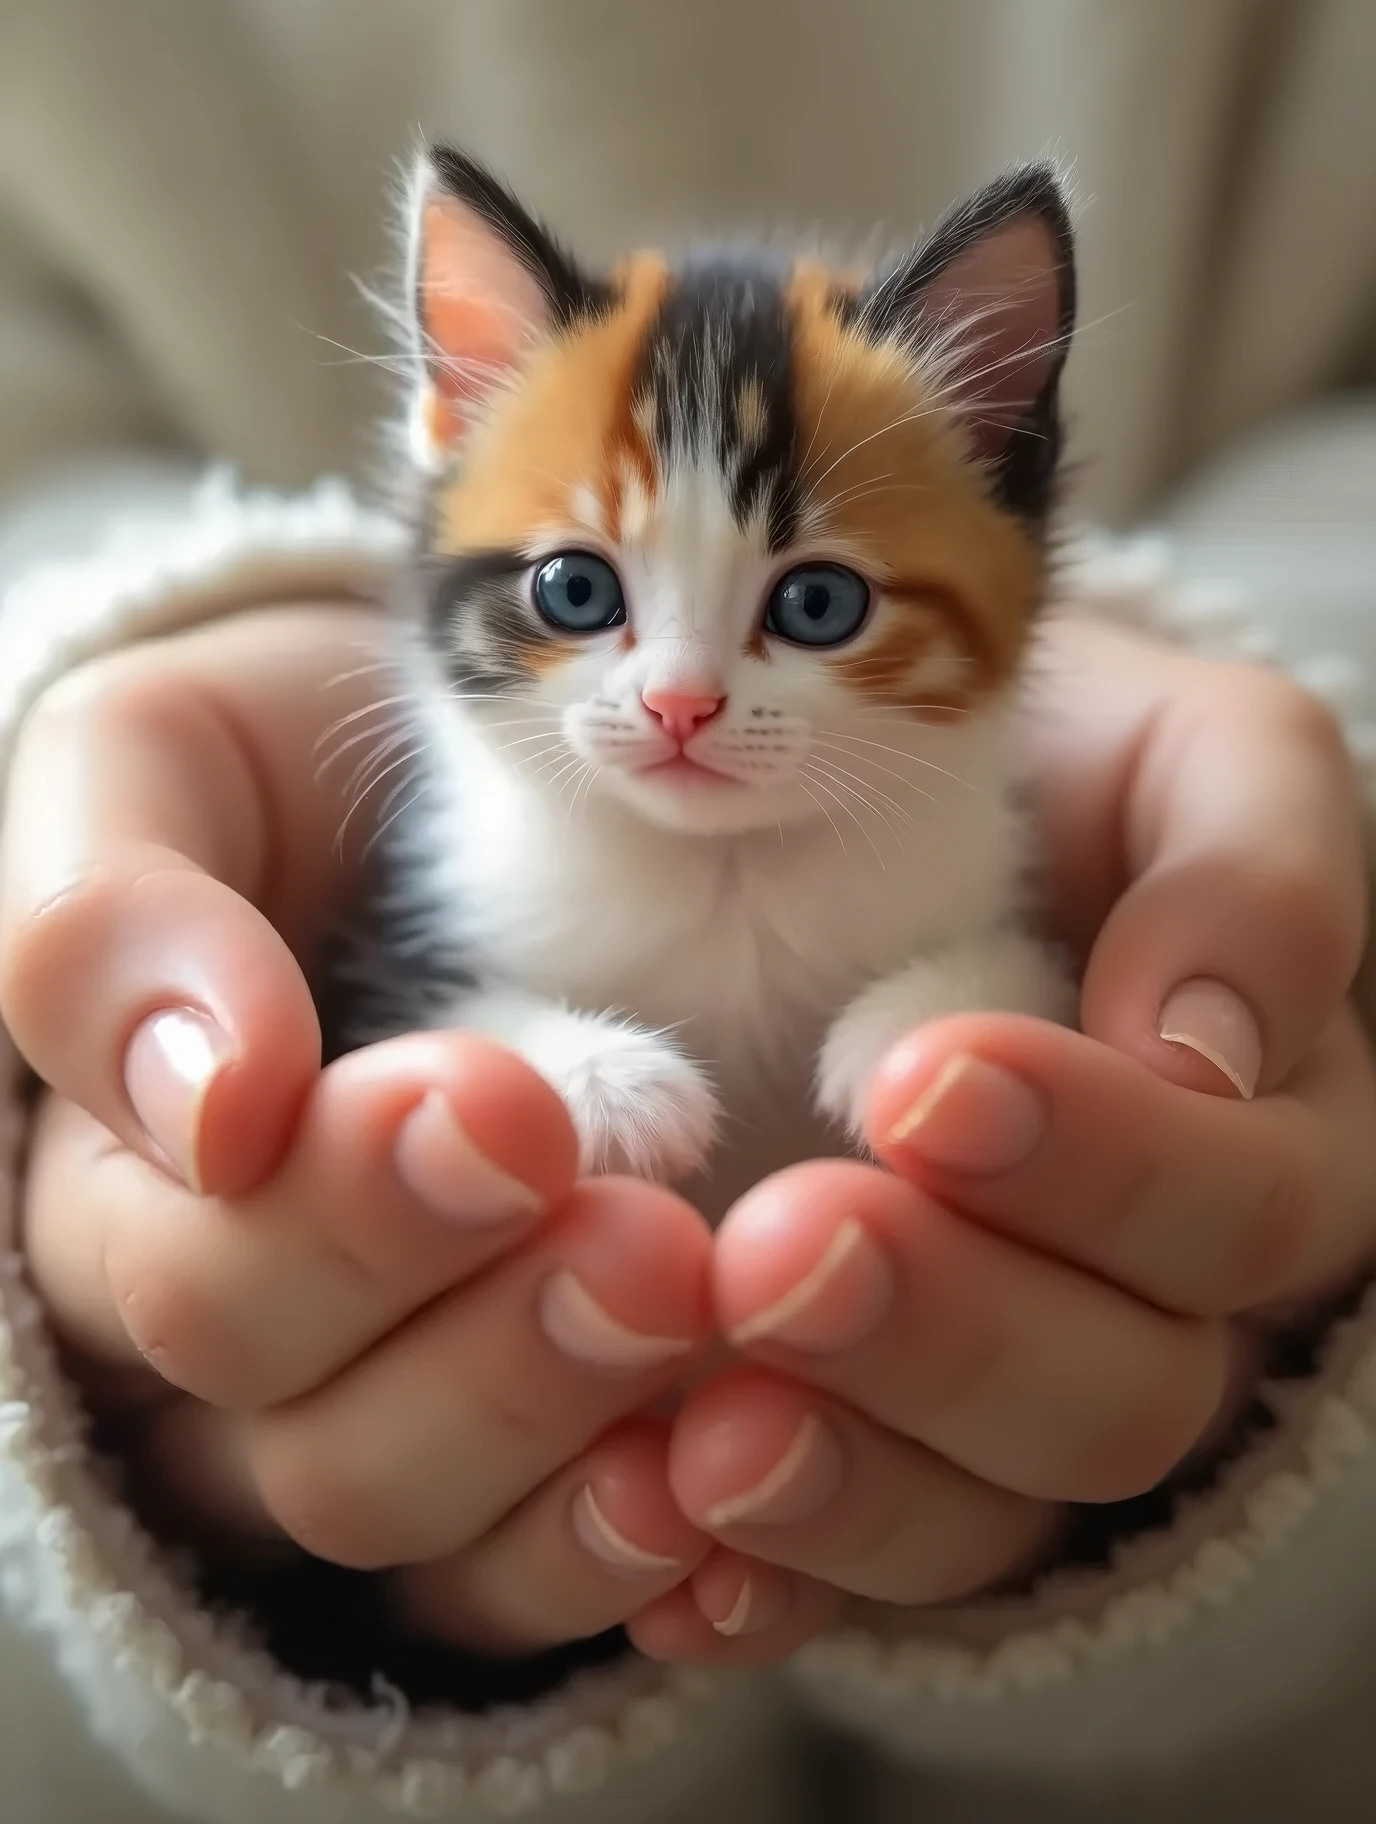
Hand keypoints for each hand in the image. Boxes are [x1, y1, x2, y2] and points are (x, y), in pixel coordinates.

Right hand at [1, 609, 725, 1651]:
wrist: (413, 789)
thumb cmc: (268, 765)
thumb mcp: (155, 757)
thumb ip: (120, 915)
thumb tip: (210, 1099)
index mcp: (119, 1194)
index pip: (192, 1281)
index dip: (342, 1221)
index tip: (506, 1105)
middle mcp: (236, 1344)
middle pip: (315, 1453)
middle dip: (487, 1354)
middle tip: (648, 1238)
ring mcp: (377, 1409)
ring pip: (429, 1541)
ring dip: (576, 1449)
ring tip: (706, 1322)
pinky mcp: (521, 1455)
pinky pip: (546, 1579)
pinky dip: (645, 1549)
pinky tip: (736, 1477)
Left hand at [633, 618, 1374, 1664]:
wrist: (885, 823)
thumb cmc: (1072, 784)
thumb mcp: (1198, 761)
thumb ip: (1251, 870)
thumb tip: (1205, 1040)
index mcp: (1266, 1140)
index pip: (1238, 1207)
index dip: (1101, 1165)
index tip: (916, 1077)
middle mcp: (1156, 1300)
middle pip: (1115, 1396)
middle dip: (949, 1332)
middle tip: (786, 1248)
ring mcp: (1003, 1391)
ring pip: (979, 1515)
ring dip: (845, 1489)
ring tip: (704, 1439)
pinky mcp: (869, 1446)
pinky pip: (836, 1566)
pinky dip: (754, 1581)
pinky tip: (667, 1567)